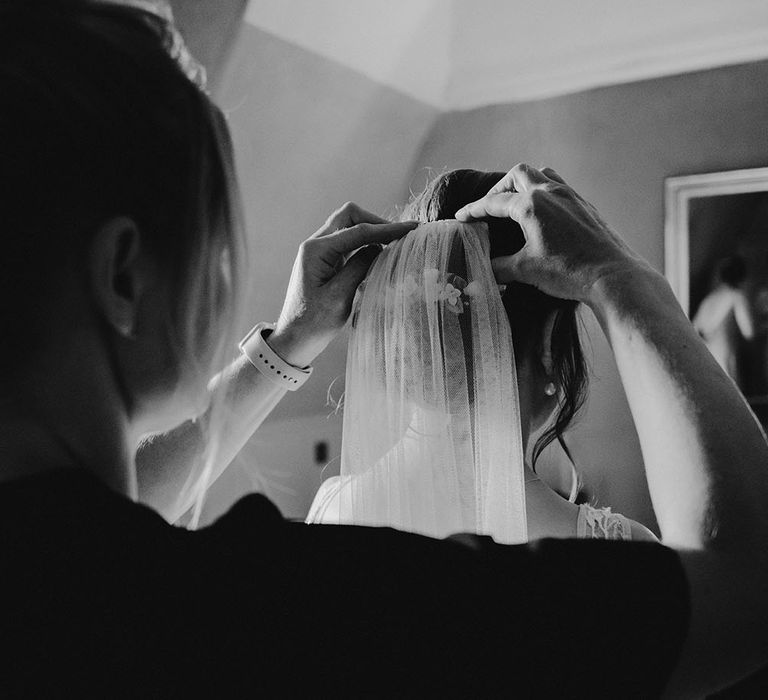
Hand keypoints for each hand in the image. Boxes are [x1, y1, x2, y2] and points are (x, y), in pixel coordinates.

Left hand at [268, 203, 417, 366]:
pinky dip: (365, 244)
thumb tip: (378, 247)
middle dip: (376, 222)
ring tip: (393, 244)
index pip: (358, 230)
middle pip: (349, 216)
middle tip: (399, 236)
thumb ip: (359, 267)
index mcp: (317, 250)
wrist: (294, 339)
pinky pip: (348, 242)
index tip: (412, 228)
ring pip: (349, 227)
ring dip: (371, 232)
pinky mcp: (326, 262)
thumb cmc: (313, 323)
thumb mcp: (340, 297)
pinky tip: (379, 255)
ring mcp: (320, 252)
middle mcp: (316, 244)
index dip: (387, 228)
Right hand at [455, 163, 647, 302]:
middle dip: (500, 187)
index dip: (474, 209)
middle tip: (491, 205)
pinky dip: (546, 194)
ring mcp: (572, 197)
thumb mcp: (525, 270)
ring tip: (517, 202)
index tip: (461, 216)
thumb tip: (484, 270)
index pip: (495, 202)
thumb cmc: (567, 272)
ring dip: (526, 183)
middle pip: (519, 174)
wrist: (612, 276)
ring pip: (543, 175)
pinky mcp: (586, 207)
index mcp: (531, 205)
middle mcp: (551, 193)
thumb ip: (500, 267)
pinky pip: (561, 188)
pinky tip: (545, 215)